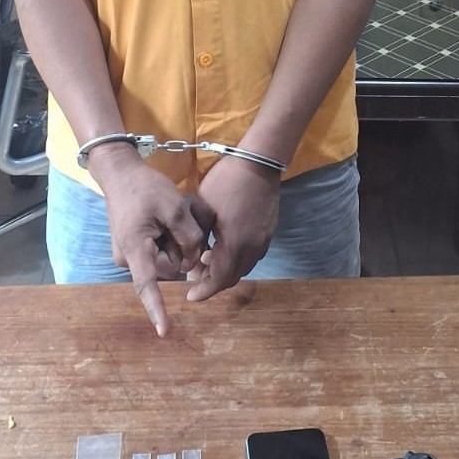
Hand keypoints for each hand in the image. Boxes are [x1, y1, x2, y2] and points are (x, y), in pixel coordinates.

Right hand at [91, 147, 206, 336]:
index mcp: (135, 250)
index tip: (165, 331)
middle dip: (179, 249)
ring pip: (166, 258)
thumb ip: (189, 237)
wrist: (120, 173)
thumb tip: (194, 261)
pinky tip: (162, 219)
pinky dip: (166, 238)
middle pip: (168, 266)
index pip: (147, 286)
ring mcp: (130, 253)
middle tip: (174, 219)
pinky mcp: (133, 247)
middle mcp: (129, 258)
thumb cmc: (144, 187)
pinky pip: (159, 251)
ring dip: (173, 241)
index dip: (157, 310)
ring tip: (165, 216)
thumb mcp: (174, 207)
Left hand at [185, 156, 280, 302]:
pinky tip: (224, 245)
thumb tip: (193, 255)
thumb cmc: (226, 182)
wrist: (258, 163)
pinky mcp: (268, 231)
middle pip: (232, 277)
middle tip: (194, 276)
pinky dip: (236, 258)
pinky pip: (251, 255)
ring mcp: (263, 240)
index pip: (219, 279)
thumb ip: (196, 235)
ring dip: (225, 269)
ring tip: (207, 259)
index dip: (204, 291)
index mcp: (234, 244)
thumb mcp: (202, 207)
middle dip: (213, 281)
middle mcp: (252, 248)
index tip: (190, 296)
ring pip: (243, 267)